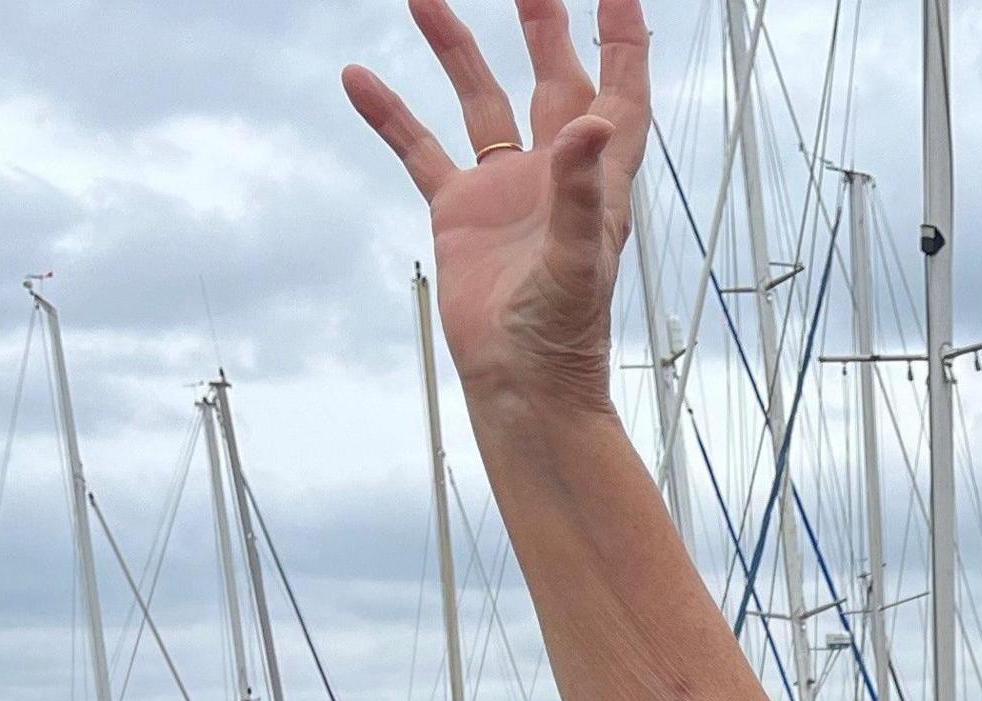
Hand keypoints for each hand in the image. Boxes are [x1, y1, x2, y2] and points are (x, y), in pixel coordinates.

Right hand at [343, 0, 651, 414]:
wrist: (520, 385)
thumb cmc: (563, 335)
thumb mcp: (577, 260)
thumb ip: (584, 191)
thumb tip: (592, 123)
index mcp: (598, 179)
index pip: (620, 92)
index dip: (624, 41)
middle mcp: (554, 173)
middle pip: (554, 78)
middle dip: (544, 25)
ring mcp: (503, 189)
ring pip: (480, 100)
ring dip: (456, 49)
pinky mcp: (458, 212)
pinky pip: (419, 149)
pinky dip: (390, 116)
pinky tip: (357, 77)